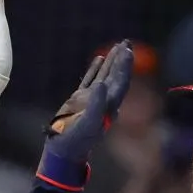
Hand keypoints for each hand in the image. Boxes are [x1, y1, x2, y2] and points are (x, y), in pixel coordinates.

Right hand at [36, 40, 134, 190]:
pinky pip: (90, 81)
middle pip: (116, 77)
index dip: (124, 67)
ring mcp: (91, 100)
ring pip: (104, 76)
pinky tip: (98, 58)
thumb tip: (103, 84)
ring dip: (111, 62)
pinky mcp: (79, 101)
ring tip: (117, 46)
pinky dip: (95, 69)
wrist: (64, 150)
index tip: (128, 51)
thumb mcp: (88, 123)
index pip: (120, 83)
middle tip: (127, 42)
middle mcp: (103, 102)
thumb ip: (96, 104)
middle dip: (122, 60)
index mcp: (109, 106)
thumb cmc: (77, 139)